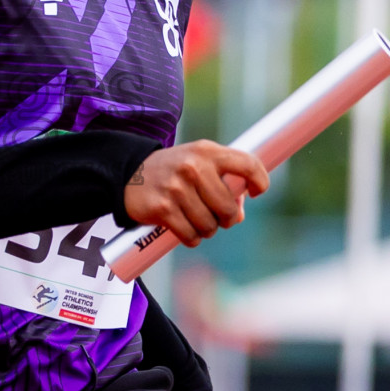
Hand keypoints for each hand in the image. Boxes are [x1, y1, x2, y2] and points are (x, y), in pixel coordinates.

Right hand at [123, 141, 268, 247]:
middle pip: (228, 208)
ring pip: (210, 226)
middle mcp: (193, 167)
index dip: (260, 181)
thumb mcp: (199, 164)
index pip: (246, 164)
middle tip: (217, 216)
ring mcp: (177, 188)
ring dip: (206, 230)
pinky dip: (191, 238)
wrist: (129, 174)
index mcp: (207, 152)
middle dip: (226, 219)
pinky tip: (185, 229)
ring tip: (196, 220)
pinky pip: (191, 236)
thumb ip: (224, 182)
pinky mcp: (163, 208)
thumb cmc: (174, 171)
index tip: (256, 192)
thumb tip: (239, 214)